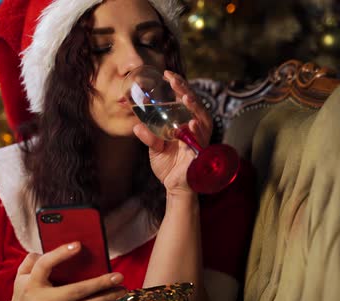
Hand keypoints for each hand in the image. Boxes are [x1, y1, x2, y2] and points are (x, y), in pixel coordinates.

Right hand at [3, 242, 126, 300]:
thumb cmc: (24, 296)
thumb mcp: (21, 277)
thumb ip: (31, 261)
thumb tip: (45, 248)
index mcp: (31, 284)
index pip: (45, 265)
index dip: (60, 254)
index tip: (78, 245)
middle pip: (75, 291)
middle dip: (100, 283)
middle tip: (118, 276)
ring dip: (105, 299)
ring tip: (121, 290)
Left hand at [133, 71, 212, 194]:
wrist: (174, 186)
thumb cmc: (168, 165)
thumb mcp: (155, 147)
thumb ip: (148, 136)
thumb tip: (136, 125)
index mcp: (185, 123)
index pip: (184, 100)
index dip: (178, 86)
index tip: (167, 74)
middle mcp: (195, 128)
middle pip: (195, 105)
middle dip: (186, 91)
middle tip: (174, 81)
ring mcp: (200, 140)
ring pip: (202, 119)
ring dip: (194, 107)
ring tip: (186, 97)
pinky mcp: (201, 153)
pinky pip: (201, 141)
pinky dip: (197, 132)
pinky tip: (192, 124)